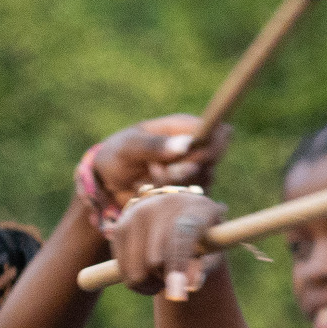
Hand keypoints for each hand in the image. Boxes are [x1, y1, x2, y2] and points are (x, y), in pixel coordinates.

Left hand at [90, 114, 231, 207]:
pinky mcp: (190, 194)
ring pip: (201, 183)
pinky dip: (170, 199)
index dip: (208, 147)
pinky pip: (191, 200)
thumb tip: (186, 144)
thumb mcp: (129, 147)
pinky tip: (152, 193)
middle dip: (181, 171)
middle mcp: (194, 149)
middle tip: (153, 169)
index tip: (183, 159)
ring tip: (147, 180)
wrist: (109, 185)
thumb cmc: (118, 157)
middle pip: (209, 161)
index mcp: (183, 127)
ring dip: (172, 186)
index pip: (216, 132)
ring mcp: (195, 173)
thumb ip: (155, 145)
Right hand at [108, 190, 228, 300]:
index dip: (178, 265)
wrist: (181, 214)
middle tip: (178, 280)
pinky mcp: (120, 227)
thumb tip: (191, 285)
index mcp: (193, 208)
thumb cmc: (204, 240)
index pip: (181, 236)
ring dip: (149, 283)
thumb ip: (204, 267)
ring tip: (163, 275)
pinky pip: (123, 269)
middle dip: (165, 279)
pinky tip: (148, 271)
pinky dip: (136, 282)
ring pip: (136, 269)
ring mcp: (137, 213)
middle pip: (154, 259)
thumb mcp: (213, 252)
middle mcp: (161, 204)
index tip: (177, 295)